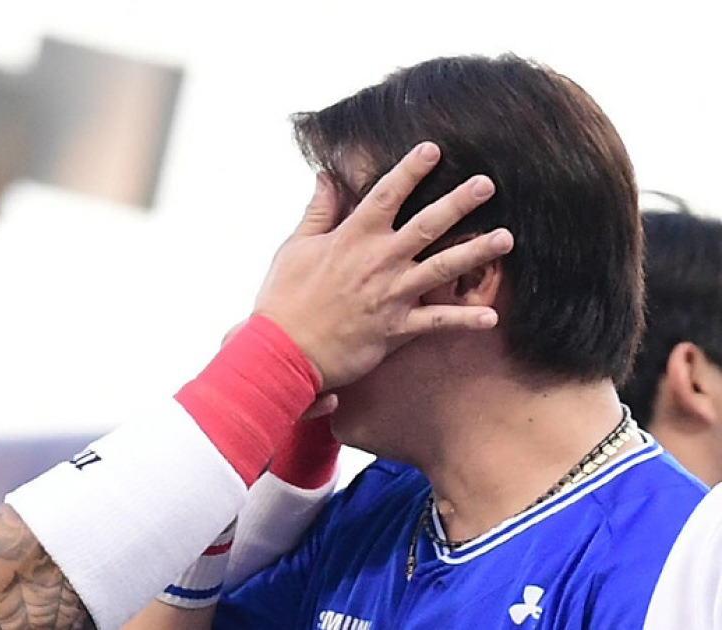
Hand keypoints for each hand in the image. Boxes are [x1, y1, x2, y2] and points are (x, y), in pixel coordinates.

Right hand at [253, 141, 512, 388]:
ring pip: (441, 268)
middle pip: (426, 224)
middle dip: (458, 202)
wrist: (282, 351)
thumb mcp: (294, 247)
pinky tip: (492, 316)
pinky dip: (464, 320)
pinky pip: (436, 323)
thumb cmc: (284, 298)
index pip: (385, 195)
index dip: (409, 170)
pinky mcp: (395, 328)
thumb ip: (318, 211)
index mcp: (352, 238)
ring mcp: (390, 294)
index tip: (433, 149)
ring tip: (506, 237)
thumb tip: (325, 176)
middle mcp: (377, 261)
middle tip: (487, 184)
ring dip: (475, 253)